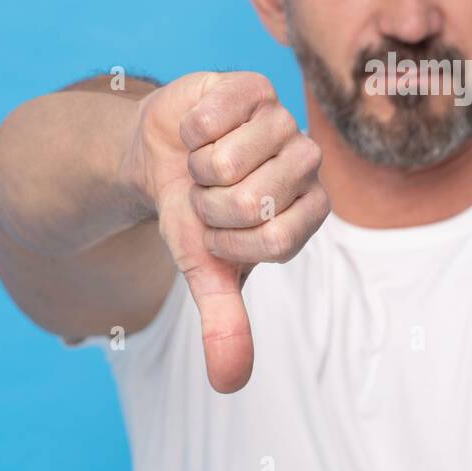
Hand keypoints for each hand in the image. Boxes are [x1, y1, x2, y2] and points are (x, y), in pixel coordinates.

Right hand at [121, 72, 328, 391]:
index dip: (231, 241)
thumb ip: (225, 322)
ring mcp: (284, 120)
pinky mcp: (253, 86)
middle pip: (255, 200)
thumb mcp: (206, 270)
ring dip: (198, 168)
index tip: (216, 234)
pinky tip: (198, 130)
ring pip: (232, 160)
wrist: (163, 156)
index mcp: (308, 211)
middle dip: (210, 206)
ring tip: (202, 163)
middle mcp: (307, 163)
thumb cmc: (195, 214)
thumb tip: (230, 383)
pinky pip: (216, 116)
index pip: (278, 239)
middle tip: (207, 194)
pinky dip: (191, 131)